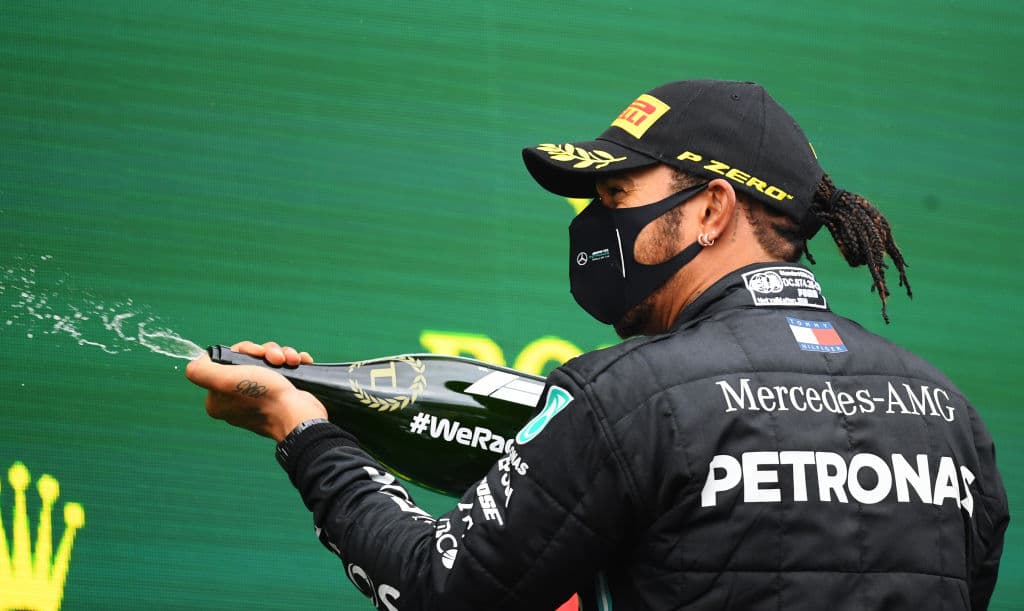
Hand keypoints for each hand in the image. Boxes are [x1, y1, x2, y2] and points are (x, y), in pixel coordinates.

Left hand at [186, 340, 327, 441]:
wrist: (299, 414)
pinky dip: (291, 363)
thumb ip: (200, 371)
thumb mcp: (224, 380)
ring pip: (267, 363)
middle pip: (247, 360)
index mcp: (219, 400)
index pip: (225, 361)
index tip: (255, 354)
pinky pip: (282, 371)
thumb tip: (197, 362)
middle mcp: (237, 400)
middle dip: (265, 352)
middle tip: (276, 359)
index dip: (242, 351)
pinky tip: (298, 363)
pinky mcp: (279, 397)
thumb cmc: (264, 397)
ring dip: (281, 355)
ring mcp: (259, 399)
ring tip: (289, 362)